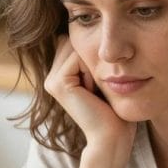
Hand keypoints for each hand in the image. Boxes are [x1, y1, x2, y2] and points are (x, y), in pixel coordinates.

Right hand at [45, 36, 135, 154]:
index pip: (75, 42)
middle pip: (74, 41)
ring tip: (95, 90)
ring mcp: (51, 80)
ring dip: (93, 64)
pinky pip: (77, 56)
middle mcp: (51, 76)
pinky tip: (93, 91)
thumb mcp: (104, 79)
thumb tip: (94, 29)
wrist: (112, 137)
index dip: (93, 54)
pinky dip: (92, 70)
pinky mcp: (58, 84)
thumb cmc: (115, 111)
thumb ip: (93, 58)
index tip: (101, 83)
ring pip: (76, 46)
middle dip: (92, 57)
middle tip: (98, 87)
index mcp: (60, 74)